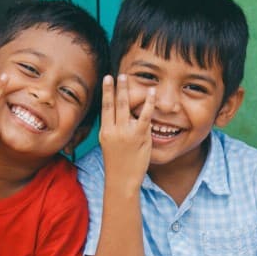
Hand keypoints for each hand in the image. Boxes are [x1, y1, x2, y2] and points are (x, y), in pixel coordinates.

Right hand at [98, 74, 154, 189]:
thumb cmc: (118, 165)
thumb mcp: (110, 146)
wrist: (121, 181)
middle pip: (113, 103)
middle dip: (115, 87)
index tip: (107, 79)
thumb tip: (121, 118)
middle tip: (117, 74)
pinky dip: (148, 102)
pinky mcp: (139, 136)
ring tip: (126, 77)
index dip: (106, 92)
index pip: (105, 107)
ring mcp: (126, 132)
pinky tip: (151, 92)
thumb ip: (114, 131)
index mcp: (105, 131)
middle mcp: (113, 129)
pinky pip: (144, 115)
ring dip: (126, 89)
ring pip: (125, 106)